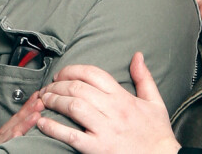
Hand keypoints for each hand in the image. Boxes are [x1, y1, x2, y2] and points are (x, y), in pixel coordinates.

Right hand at [0, 91, 43, 146]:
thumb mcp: (9, 136)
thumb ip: (19, 128)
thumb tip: (34, 118)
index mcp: (7, 129)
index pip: (19, 114)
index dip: (28, 104)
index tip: (38, 95)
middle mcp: (4, 132)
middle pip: (18, 119)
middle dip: (29, 109)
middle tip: (40, 101)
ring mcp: (2, 141)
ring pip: (14, 130)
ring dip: (25, 122)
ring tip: (36, 116)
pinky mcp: (0, 150)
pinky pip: (8, 143)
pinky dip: (13, 138)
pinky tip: (19, 134)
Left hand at [36, 53, 180, 153]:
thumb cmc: (158, 135)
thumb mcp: (155, 103)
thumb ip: (144, 78)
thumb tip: (138, 56)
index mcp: (123, 97)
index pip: (92, 74)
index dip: (72, 70)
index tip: (60, 75)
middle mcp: (113, 110)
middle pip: (78, 88)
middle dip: (57, 85)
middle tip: (47, 88)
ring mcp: (105, 129)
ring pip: (73, 106)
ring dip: (54, 101)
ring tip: (44, 100)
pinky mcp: (99, 149)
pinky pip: (72, 135)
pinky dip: (54, 127)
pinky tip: (43, 122)